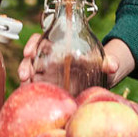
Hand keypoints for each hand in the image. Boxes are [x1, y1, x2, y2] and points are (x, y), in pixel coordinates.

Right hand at [17, 31, 134, 85]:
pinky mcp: (48, 89)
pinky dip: (29, 91)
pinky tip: (29, 96)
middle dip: (25, 64)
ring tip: (25, 84)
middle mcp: (51, 59)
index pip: (42, 40)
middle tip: (25, 74)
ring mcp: (48, 74)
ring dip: (25, 77)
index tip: (30, 51)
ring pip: (30, 72)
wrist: (102, 82)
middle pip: (32, 57)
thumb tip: (113, 66)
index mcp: (60, 47)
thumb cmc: (101, 67)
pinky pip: (34, 88)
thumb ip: (110, 62)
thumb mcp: (106, 62)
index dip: (33, 43)